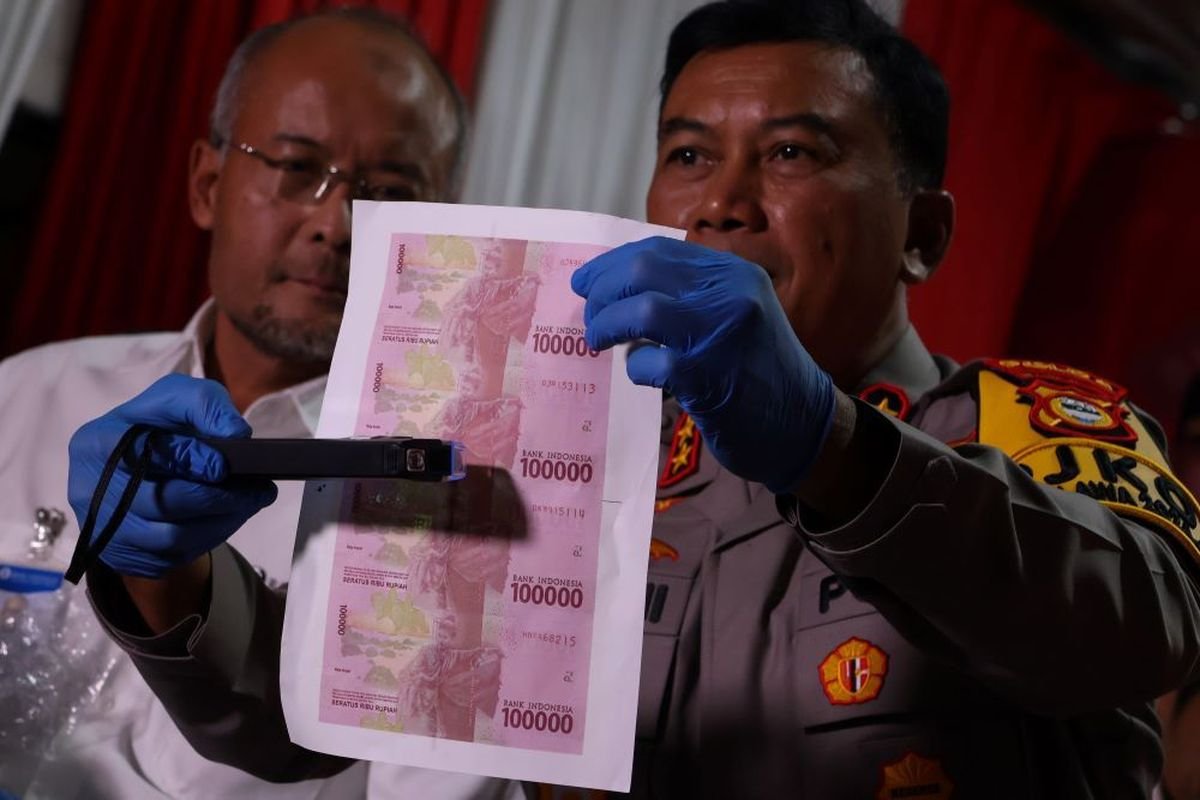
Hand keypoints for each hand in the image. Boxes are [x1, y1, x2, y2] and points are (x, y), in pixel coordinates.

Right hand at [67, 374, 277, 577]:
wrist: (138, 468)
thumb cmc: (157, 428)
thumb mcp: (179, 400)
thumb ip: (204, 405)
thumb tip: (235, 434)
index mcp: (97, 442)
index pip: (144, 454)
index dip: (189, 460)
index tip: (223, 466)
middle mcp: (89, 489)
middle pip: (160, 503)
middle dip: (216, 498)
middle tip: (257, 491)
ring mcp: (102, 529)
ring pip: (170, 537)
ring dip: (219, 522)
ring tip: (249, 503)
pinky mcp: (121, 557)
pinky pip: (170, 558)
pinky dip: (207, 540)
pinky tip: (225, 520)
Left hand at [572, 237, 835, 491]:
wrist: (803, 424)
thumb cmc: (758, 372)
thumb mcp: (737, 314)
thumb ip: (690, 295)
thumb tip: (618, 288)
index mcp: (733, 273)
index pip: (658, 250)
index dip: (612, 263)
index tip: (587, 281)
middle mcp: (731, 294)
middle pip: (644, 269)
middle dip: (604, 290)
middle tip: (590, 314)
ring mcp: (721, 333)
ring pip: (643, 309)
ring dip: (608, 324)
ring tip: (599, 339)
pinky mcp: (709, 377)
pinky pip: (650, 361)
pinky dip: (635, 366)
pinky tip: (641, 372)